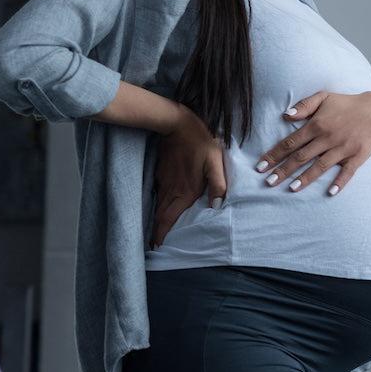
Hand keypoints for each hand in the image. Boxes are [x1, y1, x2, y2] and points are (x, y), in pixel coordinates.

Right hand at [149, 104, 227, 249]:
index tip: (156, 247)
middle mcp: (172, 189)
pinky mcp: (161, 172)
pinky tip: (162, 204)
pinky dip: (158, 203)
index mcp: (185, 191)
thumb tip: (216, 208)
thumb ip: (218, 185)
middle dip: (155, 231)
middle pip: (160, 215)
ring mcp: (164, 180)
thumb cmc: (201, 142)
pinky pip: (159, 192)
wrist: (177, 123)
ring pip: (158, 205)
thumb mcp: (215, 162)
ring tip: (157, 229)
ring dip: (156, 219)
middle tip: (152, 245)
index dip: (161, 234)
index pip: (169, 218)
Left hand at [254, 90, 370, 196]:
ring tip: (291, 188)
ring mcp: (343, 148)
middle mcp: (328, 138)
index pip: (290, 143)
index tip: (261, 166)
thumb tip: (285, 115)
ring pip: (320, 166)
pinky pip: (348, 171)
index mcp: (316, 125)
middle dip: (283, 170)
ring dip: (305, 178)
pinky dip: (340, 182)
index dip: (274, 155)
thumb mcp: (323, 97)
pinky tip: (330, 192)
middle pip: (301, 157)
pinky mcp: (358, 156)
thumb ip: (304, 105)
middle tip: (268, 182)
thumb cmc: (345, 104)